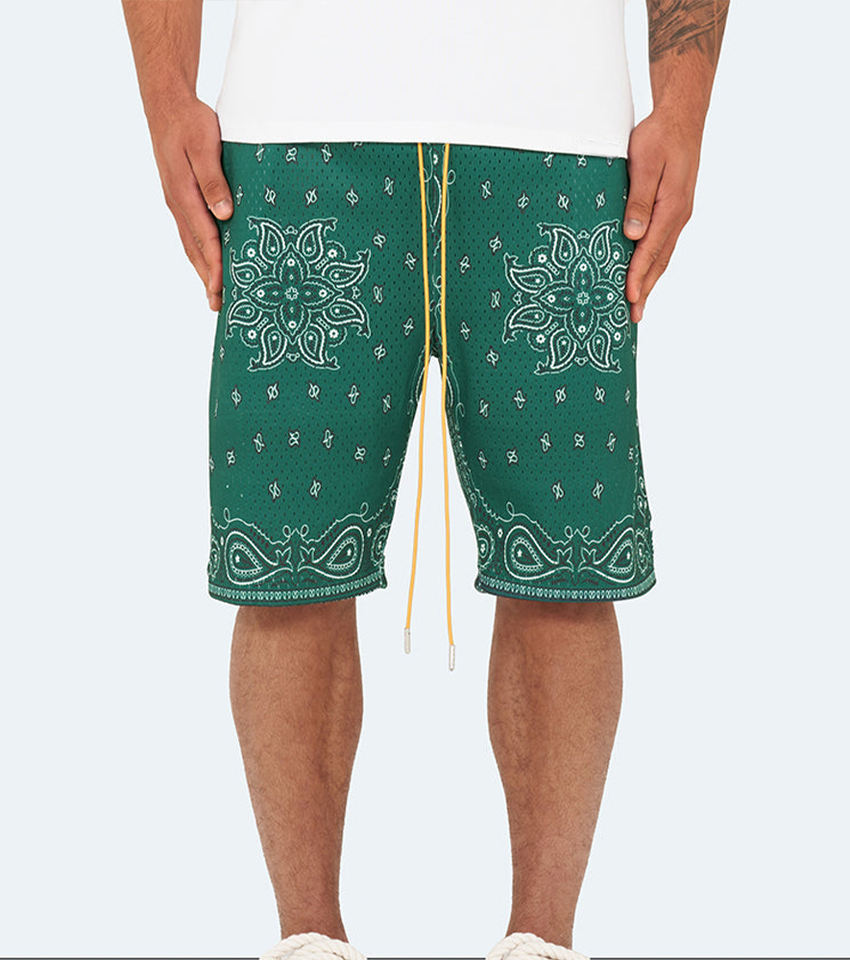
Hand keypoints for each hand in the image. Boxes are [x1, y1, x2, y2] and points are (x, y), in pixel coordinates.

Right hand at [148, 94, 232, 310]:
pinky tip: (207, 262)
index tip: (222, 288)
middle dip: (207, 279)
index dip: (215, 265)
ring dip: (202, 270)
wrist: (166, 104)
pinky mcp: (179, 198)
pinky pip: (190, 232)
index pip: (205, 238)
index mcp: (184, 195)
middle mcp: (178, 204)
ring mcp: (177, 202)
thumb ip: (213, 180)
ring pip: (191, 244)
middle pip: (195, 249)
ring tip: (213, 295)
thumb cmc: (190, 122)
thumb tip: (225, 214)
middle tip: (218, 306)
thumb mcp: (204, 145)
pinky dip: (199, 252)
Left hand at [623, 107, 700, 322]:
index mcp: (671, 208)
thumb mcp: (645, 163)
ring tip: (637, 304)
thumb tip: (633, 235)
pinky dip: (653, 264)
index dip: (638, 276)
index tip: (628, 298)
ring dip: (649, 281)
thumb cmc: (659, 136)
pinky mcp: (674, 210)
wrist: (681, 116)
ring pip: (662, 255)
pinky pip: (662, 244)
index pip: (651, 250)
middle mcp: (677, 216)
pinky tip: (643, 273)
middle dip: (645, 290)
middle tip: (633, 317)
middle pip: (659, 261)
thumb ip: (639, 199)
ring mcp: (678, 214)